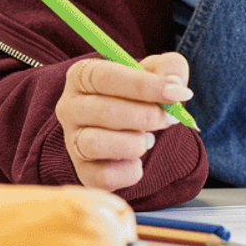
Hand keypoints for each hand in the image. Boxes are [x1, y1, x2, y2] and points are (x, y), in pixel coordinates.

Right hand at [56, 51, 190, 191]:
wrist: (133, 127)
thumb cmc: (140, 94)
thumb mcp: (156, 71)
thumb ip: (169, 68)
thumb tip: (175, 86)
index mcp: (82, 75)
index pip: (104, 77)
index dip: (143, 85)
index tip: (177, 93)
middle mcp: (69, 107)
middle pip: (103, 111)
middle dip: (146, 116)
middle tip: (169, 118)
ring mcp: (72, 141)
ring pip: (97, 144)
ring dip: (134, 143)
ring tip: (148, 139)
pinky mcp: (82, 172)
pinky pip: (104, 177)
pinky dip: (130, 171)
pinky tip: (137, 160)